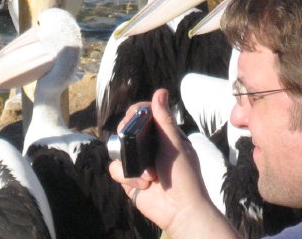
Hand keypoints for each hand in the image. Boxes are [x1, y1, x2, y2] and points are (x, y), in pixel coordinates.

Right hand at [108, 90, 235, 238]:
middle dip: (127, 134)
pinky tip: (143, 184)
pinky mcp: (129, 179)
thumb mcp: (175, 145)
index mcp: (163, 135)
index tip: (132, 115)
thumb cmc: (185, 177)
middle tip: (130, 139)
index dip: (136, 112)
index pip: (144, 114)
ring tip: (148, 174)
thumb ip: (164, 120)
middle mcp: (149, 146)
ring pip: (118, 149)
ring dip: (131, 161)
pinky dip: (128, 177)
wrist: (181, 211)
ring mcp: (138, 162)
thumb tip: (160, 91)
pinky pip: (116, 169)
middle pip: (126, 129)